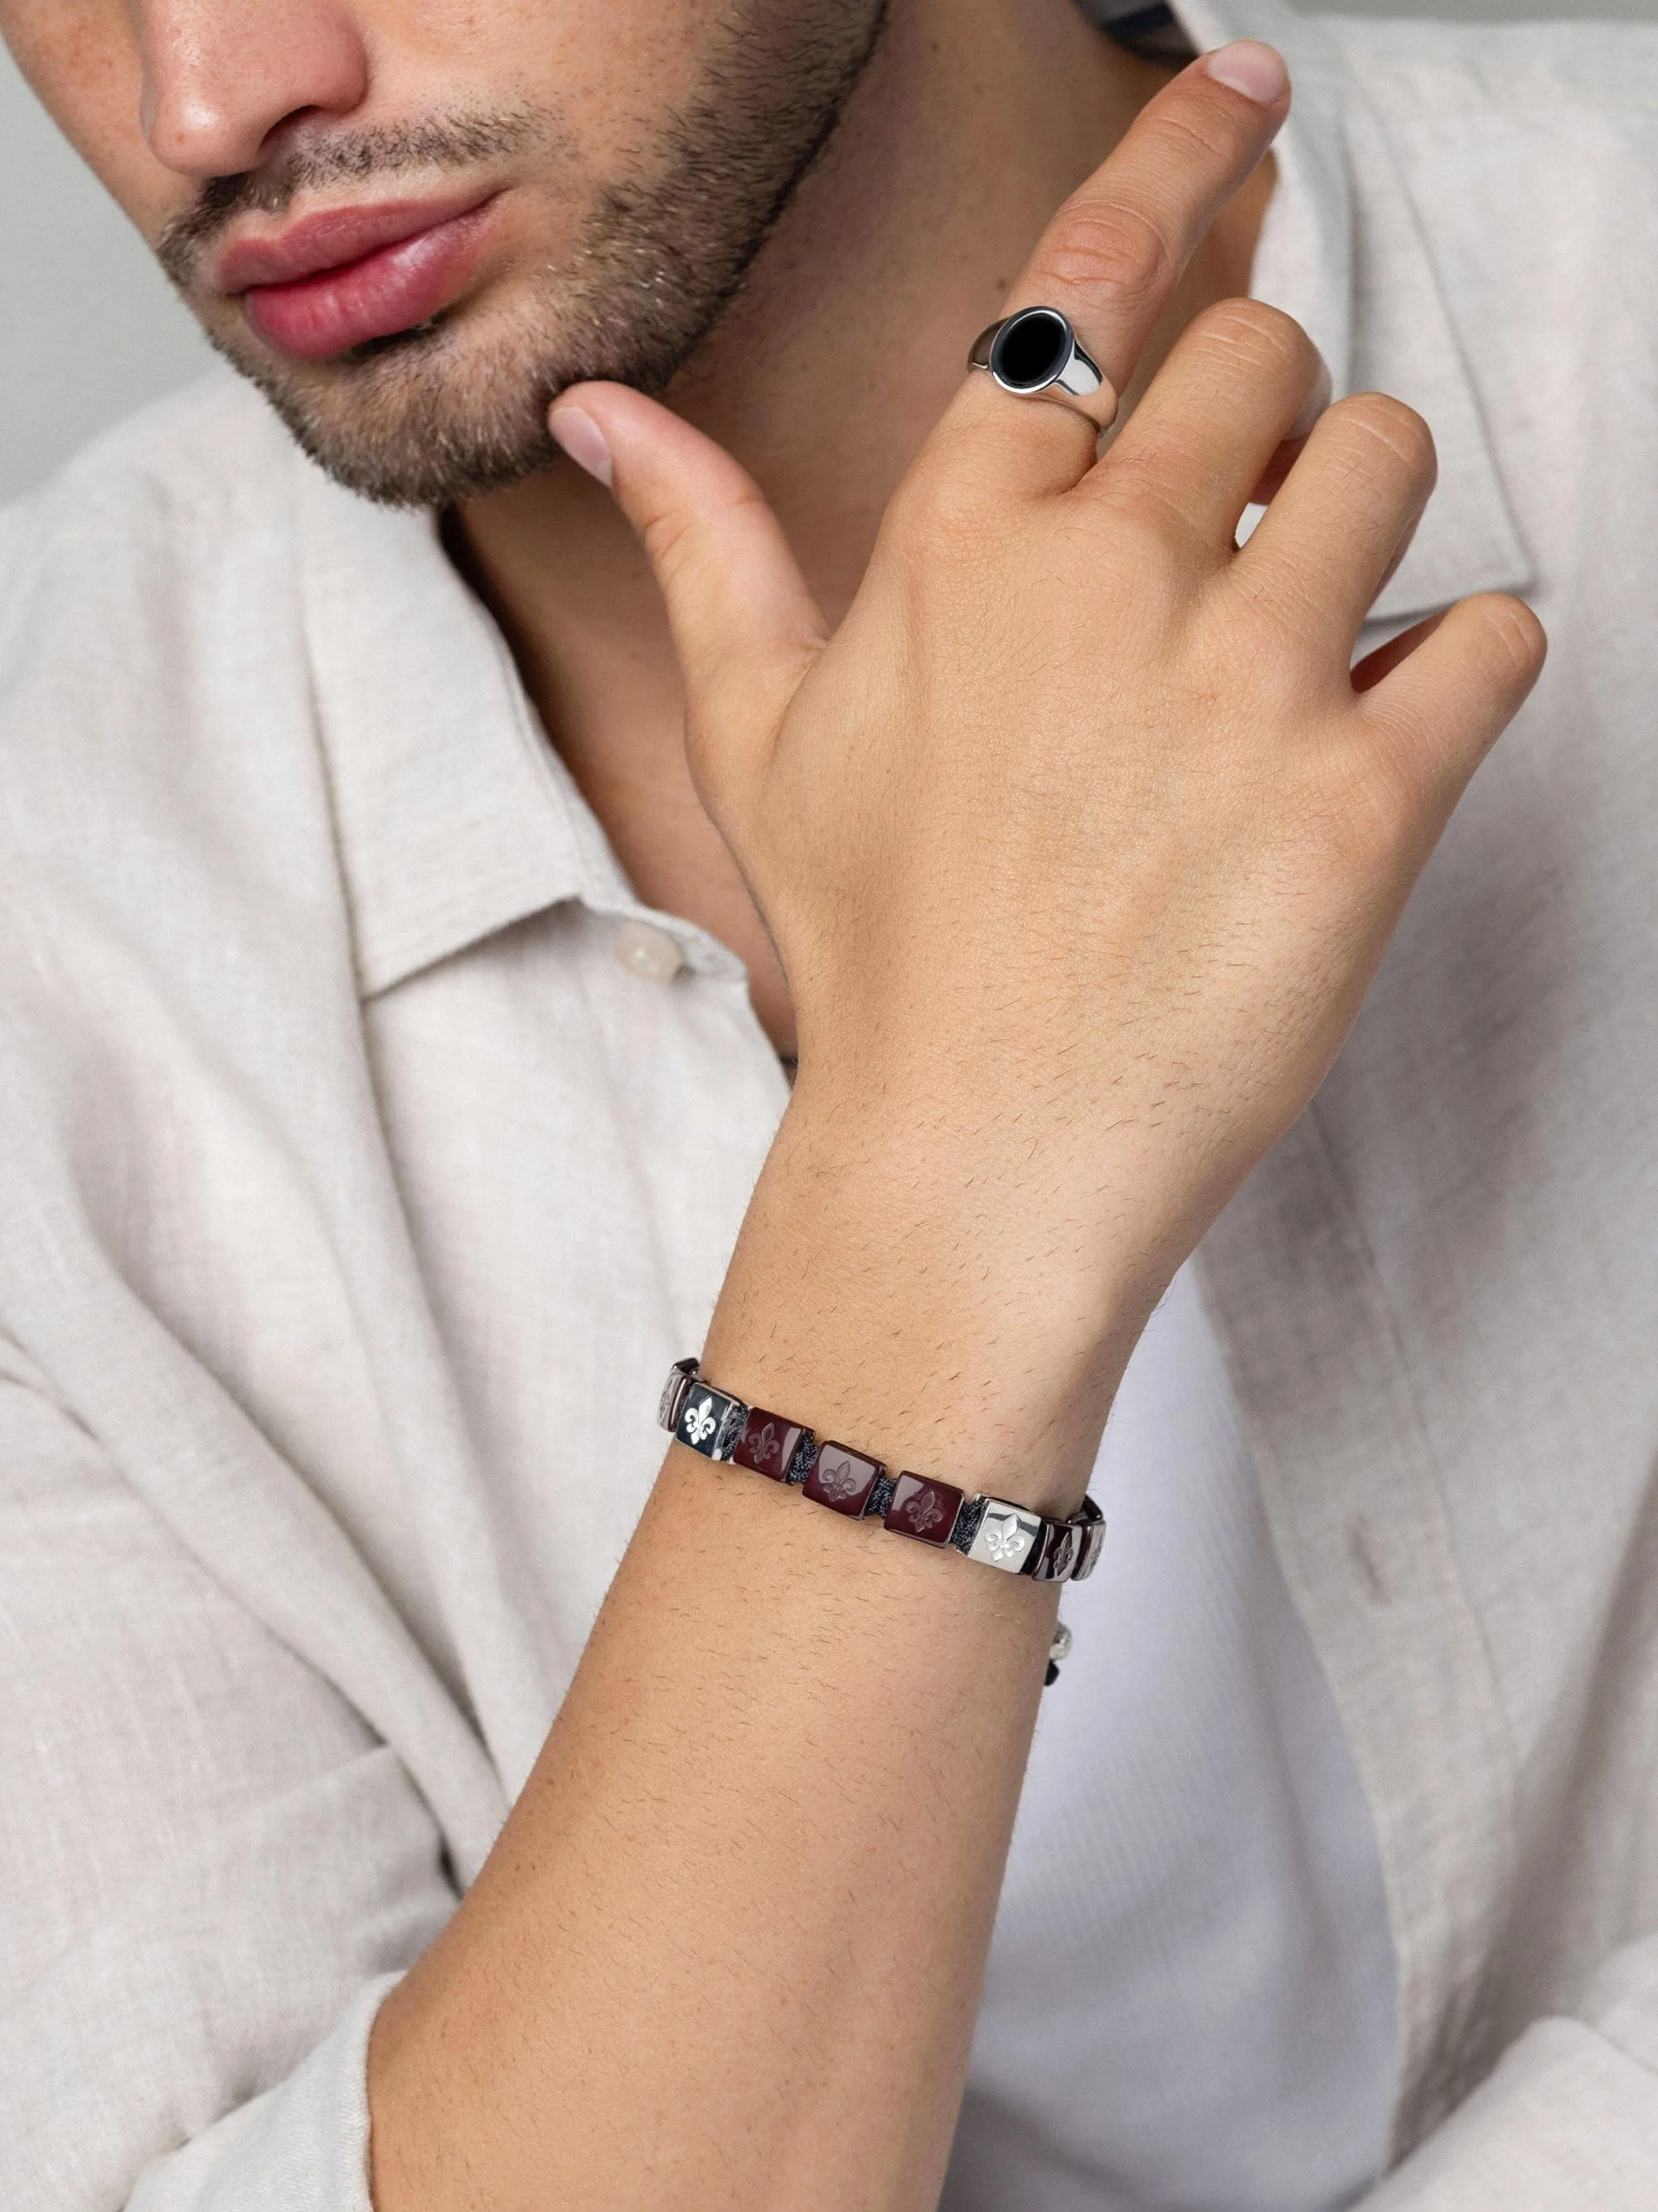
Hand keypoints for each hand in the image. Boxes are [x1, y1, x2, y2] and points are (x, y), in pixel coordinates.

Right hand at [550, 44, 1544, 1489]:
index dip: (1179, 153)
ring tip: (1300, 646)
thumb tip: (609, 413)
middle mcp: (1106, 576)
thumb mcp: (763, 740)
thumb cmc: (873, 953)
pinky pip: (1493, 630)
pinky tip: (1375, 742)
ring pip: (1394, 454)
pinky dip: (1460, 667)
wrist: (976, 1161)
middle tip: (1232, 551)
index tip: (1243, 90)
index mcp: (961, 541)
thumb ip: (707, 547)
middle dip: (1267, 425)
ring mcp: (1245, 683)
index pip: (1090, 275)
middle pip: (1269, 350)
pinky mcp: (1370, 798)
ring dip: (1367, 525)